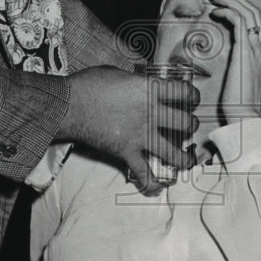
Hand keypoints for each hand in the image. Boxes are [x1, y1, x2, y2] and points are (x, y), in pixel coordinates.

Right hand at [56, 66, 199, 194]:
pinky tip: (157, 187)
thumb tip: (139, 86)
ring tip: (186, 159)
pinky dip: (150, 182)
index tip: (191, 97)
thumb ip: (134, 82)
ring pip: (173, 152)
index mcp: (150, 90)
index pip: (183, 92)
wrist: (68, 106)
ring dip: (183, 158)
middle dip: (190, 125)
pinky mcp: (126, 152)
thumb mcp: (117, 74)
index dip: (192, 95)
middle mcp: (151, 114)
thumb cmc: (89, 85)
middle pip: (184, 123)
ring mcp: (140, 136)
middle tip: (187, 125)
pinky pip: (143, 172)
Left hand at [208, 0, 260, 123]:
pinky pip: (240, 21)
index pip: (259, 20)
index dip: (244, 7)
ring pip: (248, 12)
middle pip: (255, 11)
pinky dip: (228, 11)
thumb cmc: (240, 102)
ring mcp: (257, 48)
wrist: (245, 115)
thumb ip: (241, 66)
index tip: (226, 3)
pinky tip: (216, 12)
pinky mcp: (246, 51)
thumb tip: (233, 62)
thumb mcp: (243, 79)